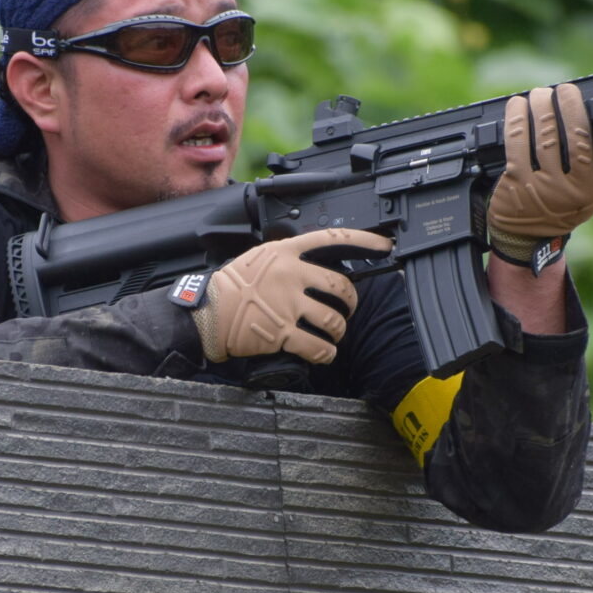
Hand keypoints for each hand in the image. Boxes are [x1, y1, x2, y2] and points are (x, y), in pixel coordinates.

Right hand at [193, 228, 393, 363]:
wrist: (208, 312)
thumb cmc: (233, 286)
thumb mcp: (261, 258)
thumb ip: (289, 258)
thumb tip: (317, 265)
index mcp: (286, 252)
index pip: (333, 239)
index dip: (364, 241)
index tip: (384, 245)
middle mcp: (291, 275)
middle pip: (342, 287)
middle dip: (350, 303)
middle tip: (346, 309)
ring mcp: (288, 305)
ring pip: (334, 320)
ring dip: (338, 331)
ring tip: (332, 334)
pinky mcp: (283, 332)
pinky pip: (318, 346)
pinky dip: (326, 353)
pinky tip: (324, 353)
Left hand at [487, 83, 592, 268]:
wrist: (524, 237)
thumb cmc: (556, 207)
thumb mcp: (584, 197)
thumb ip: (592, 169)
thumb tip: (586, 116)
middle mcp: (573, 192)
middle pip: (579, 142)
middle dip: (572, 107)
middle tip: (567, 90)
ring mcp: (545, 187)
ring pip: (546, 137)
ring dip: (542, 107)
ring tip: (541, 93)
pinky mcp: (517, 182)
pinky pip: (517, 142)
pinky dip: (518, 119)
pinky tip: (518, 106)